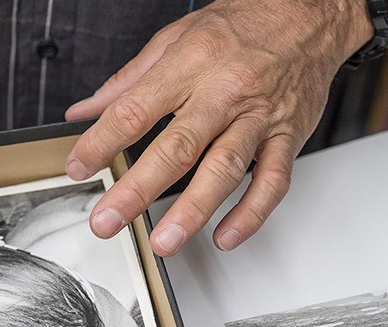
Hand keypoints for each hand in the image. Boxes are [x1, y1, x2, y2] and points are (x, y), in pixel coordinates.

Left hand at [65, 0, 372, 255]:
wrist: (309, 12)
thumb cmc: (242, 23)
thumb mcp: (175, 38)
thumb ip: (126, 81)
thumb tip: (84, 111)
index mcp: (190, 65)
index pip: (135, 110)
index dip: (101, 142)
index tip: (78, 168)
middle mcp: (224, 92)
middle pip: (177, 148)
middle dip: (137, 190)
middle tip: (108, 221)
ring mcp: (259, 117)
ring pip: (224, 169)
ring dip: (192, 211)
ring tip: (164, 241)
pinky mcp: (288, 136)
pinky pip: (273, 181)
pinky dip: (251, 213)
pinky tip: (226, 236)